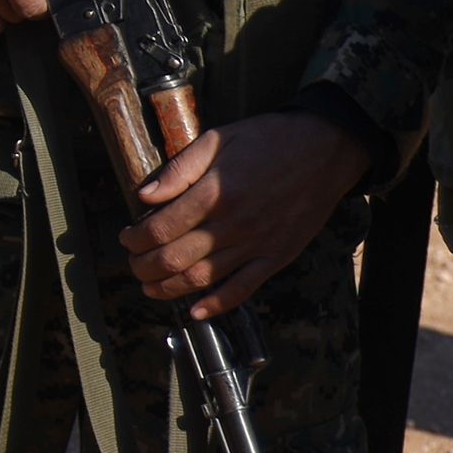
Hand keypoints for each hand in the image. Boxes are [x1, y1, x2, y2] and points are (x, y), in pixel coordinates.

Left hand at [118, 109, 373, 316]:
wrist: (326, 149)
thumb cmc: (267, 140)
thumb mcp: (216, 140)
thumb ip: (178, 170)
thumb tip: (143, 196)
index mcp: (214, 194)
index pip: (160, 228)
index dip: (135, 239)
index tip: (126, 238)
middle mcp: (233, 224)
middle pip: (174, 258)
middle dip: (144, 266)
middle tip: (133, 264)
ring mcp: (257, 244)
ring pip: (203, 278)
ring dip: (169, 288)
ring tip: (150, 287)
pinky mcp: (278, 256)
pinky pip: (244, 289)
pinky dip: (217, 305)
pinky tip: (196, 312)